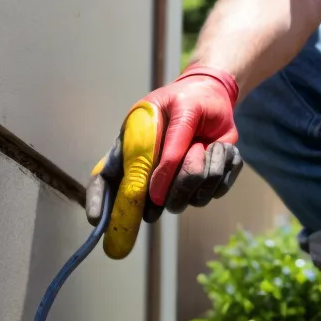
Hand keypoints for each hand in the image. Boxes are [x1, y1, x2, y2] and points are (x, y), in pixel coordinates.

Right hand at [87, 65, 242, 258]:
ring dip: (206, 167)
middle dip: (179, 183)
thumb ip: (170, 151)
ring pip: (191, 198)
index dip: (98, 201)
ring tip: (206, 142)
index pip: (105, 179)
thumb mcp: (181, 113)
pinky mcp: (204, 185)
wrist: (217, 100)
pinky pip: (216, 190)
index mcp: (132, 149)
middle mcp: (152, 172)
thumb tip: (156, 193)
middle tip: (195, 148)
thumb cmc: (190, 100)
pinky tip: (219, 148)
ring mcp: (179, 182)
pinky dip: (224, 166)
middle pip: (154, 203)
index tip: (96, 220)